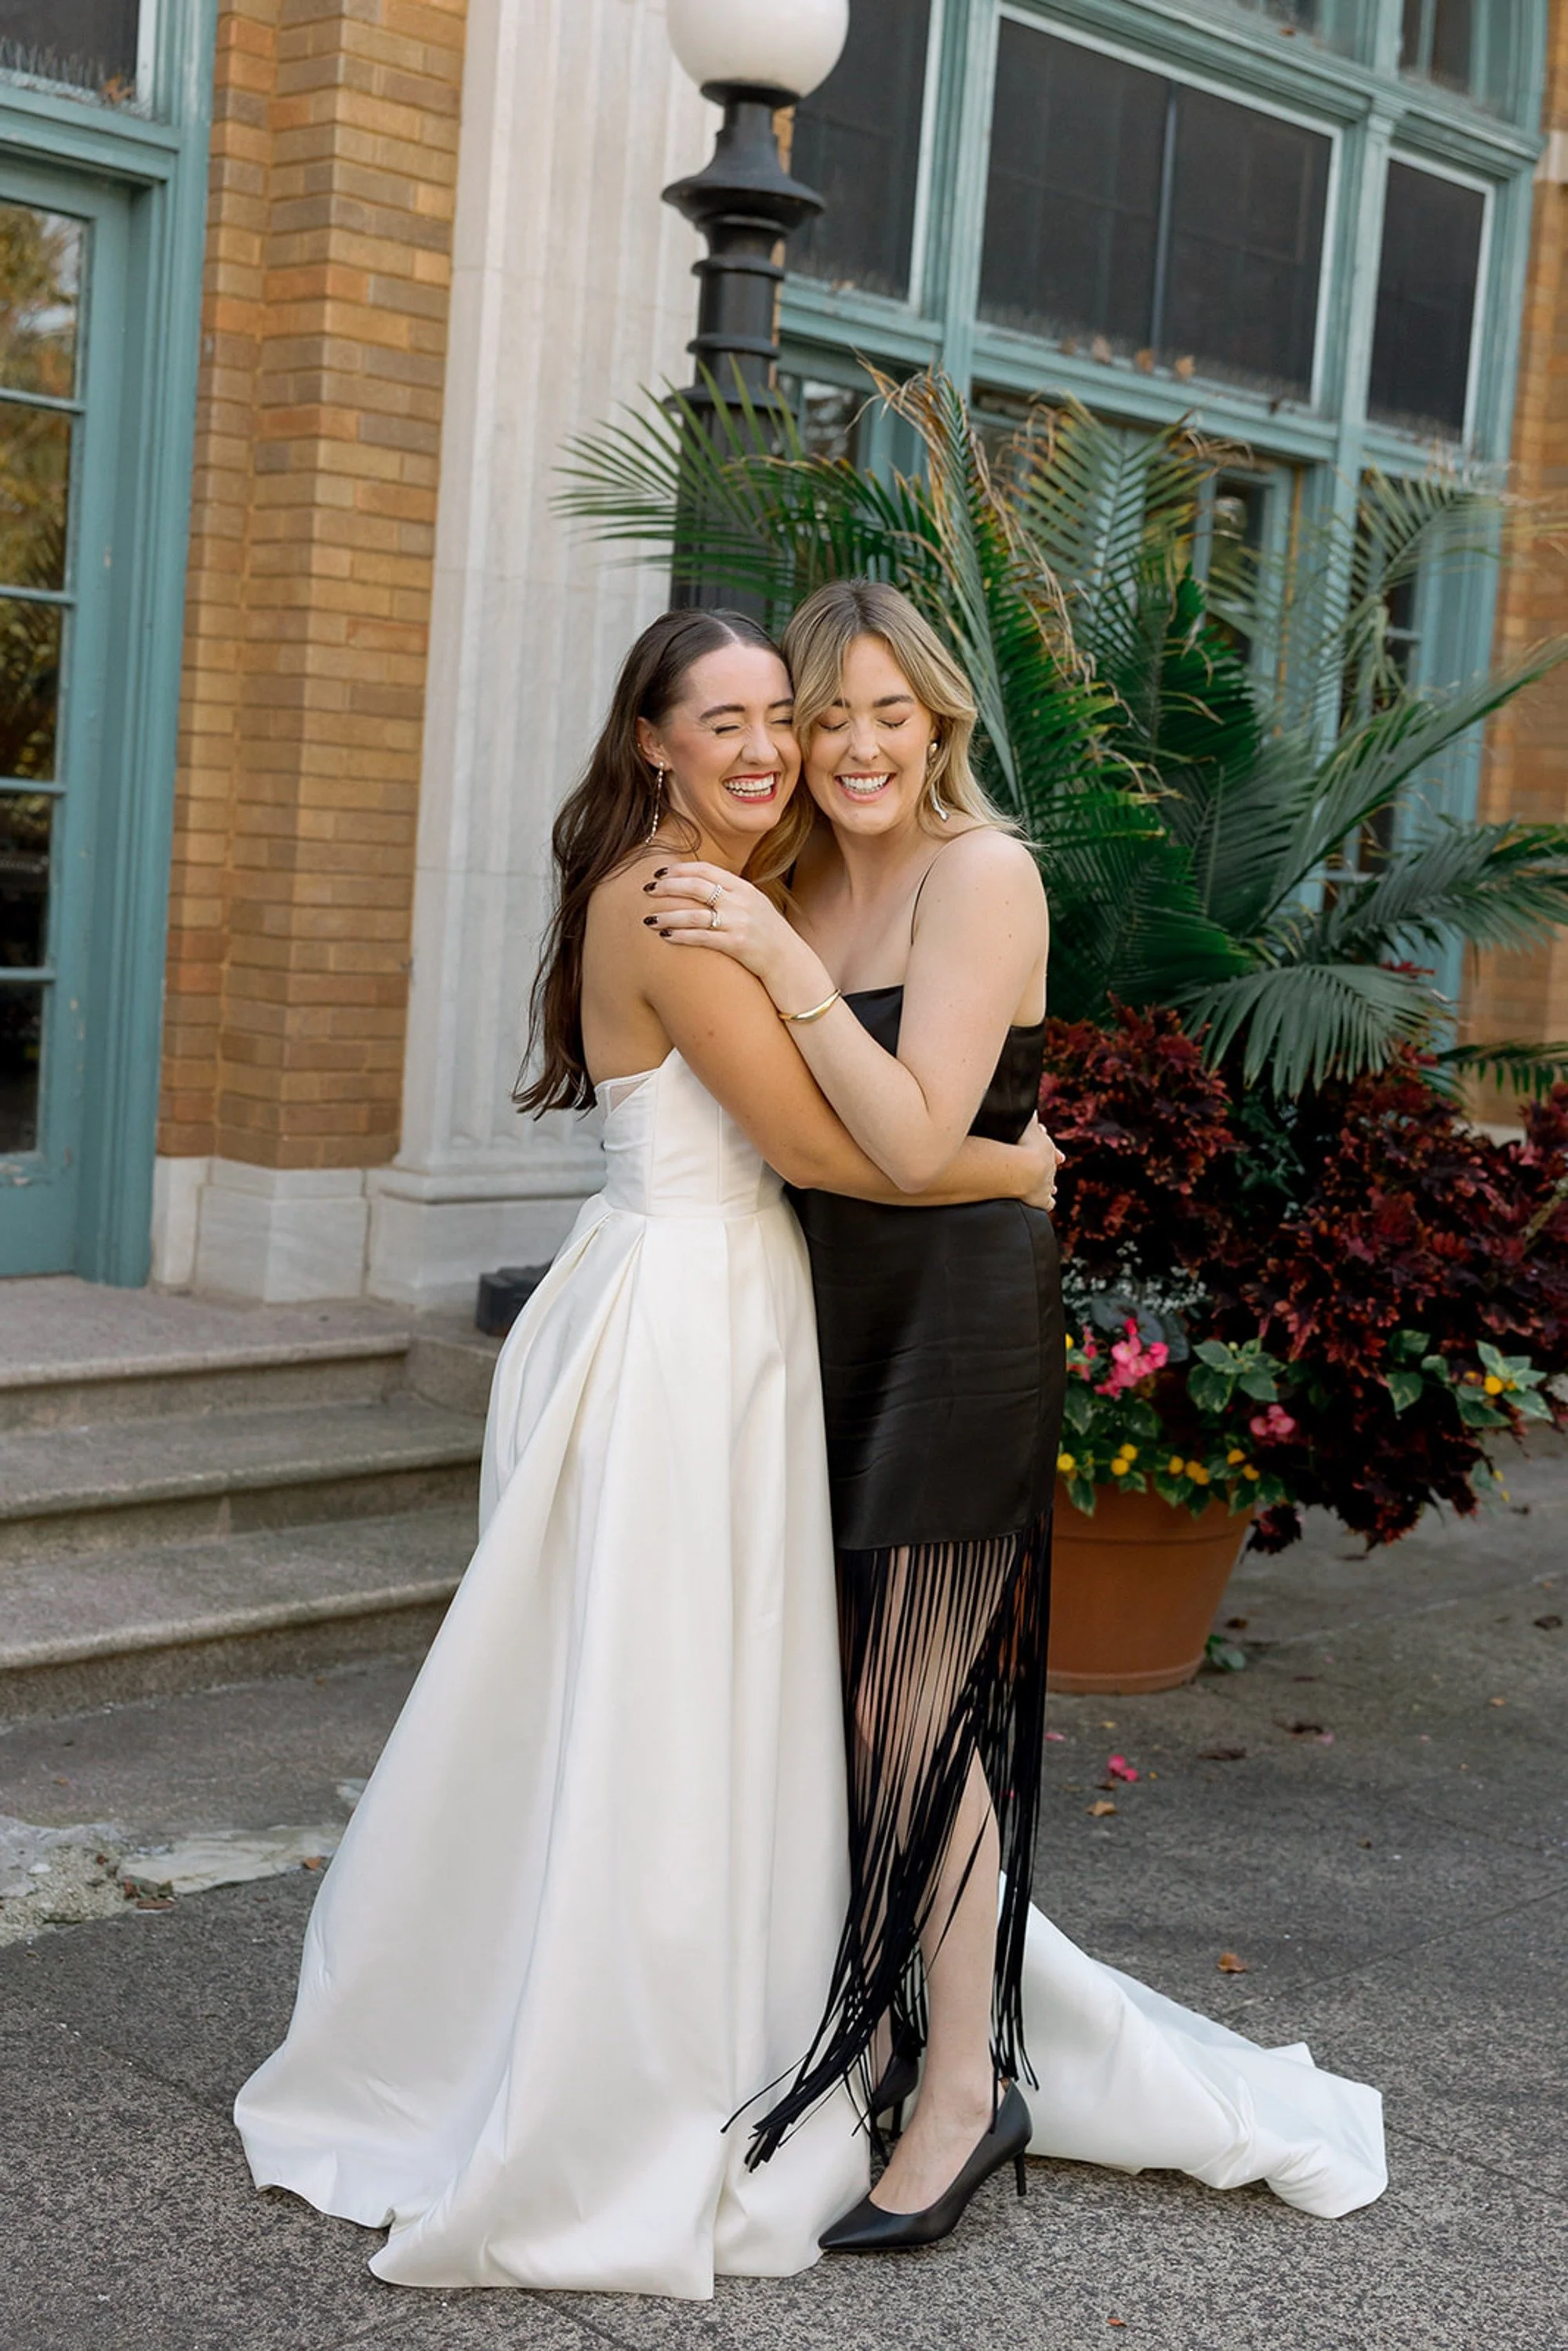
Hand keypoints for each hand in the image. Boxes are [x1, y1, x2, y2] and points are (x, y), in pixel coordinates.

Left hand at [642, 861, 820, 1001]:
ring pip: (694, 914)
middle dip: (668, 887)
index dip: (680, 869)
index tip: (660, 872)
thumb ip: (730, 893)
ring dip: (668, 915)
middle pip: (696, 887)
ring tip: (649, 919)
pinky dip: (681, 936)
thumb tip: (699, 884)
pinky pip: (702, 937)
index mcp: (744, 887)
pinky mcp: (736, 944)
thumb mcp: (754, 905)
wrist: (790, 961)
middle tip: (648, 890)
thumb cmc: (767, 934)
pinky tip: (666, 936)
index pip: (706, 869)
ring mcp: (739, 923)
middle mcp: (741, 902)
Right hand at [1020, 1118, 1064, 1212]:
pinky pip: (1048, 1203)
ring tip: (1051, 1187)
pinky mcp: (1041, 1199)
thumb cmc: (1023, 1145)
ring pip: (1050, 1185)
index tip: (1052, 1153)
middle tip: (1048, 1166)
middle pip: (1050, 1167)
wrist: (1023, 1169)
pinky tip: (1048, 1203)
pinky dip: (1048, 1203)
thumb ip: (1030, 1116)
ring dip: (1049, 1186)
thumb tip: (1030, 1105)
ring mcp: (1046, 1184)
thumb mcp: (1027, 1125)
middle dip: (1048, 1167)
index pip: (1049, 1150)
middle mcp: (1049, 1168)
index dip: (1049, 1151)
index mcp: (1046, 1150)